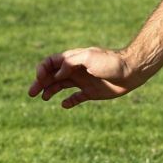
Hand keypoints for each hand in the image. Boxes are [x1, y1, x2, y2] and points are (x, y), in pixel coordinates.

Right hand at [28, 47, 145, 108]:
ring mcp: (82, 81)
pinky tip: (64, 105)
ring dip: (50, 91)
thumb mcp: (89, 57)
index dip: (42, 69)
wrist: (131, 72)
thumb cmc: (110, 62)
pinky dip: (68, 101)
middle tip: (31, 93)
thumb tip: (57, 73)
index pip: (51, 62)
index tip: (40, 79)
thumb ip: (71, 63)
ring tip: (44, 98)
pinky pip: (75, 97)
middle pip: (52, 76)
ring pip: (60, 86)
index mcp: (73, 59)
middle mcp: (75, 70)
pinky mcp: (91, 92)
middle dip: (40, 82)